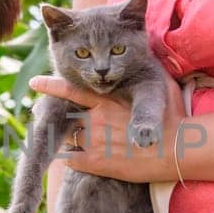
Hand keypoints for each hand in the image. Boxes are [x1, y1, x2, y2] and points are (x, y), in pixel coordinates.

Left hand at [29, 75, 184, 183]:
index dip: (51, 86)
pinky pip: (72, 161)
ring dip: (72, 139)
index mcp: (107, 100)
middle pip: (67, 116)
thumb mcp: (159, 83)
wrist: (177, 151)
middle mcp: (95, 119)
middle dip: (60, 118)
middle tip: (48, 118)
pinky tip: (84, 159)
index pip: (71, 89)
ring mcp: (94, 141)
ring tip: (81, 141)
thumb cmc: (173, 117)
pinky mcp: (96, 163)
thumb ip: (146, 68)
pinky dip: (74, 159)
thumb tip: (144, 49)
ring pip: (69, 138)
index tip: (35, 82)